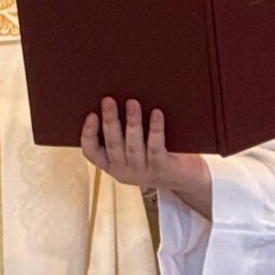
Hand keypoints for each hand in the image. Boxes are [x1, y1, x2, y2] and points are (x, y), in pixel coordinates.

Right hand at [82, 99, 211, 216]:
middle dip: (110, 120)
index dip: (88, 134)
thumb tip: (121, 96)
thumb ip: (124, 131)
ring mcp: (143, 173)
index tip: (91, 114)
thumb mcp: (135, 147)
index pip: (91, 152)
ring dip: (132, 122)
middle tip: (108, 100)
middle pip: (113, 144)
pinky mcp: (161, 169)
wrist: (186, 178)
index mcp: (112, 164)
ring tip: (132, 102)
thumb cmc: (156, 155)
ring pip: (133, 146)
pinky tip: (157, 113)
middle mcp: (124, 171)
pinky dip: (155, 129)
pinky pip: (156, 147)